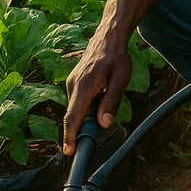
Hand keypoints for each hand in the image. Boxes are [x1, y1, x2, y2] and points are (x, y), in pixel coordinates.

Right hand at [63, 37, 132, 155]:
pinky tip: (101, 95)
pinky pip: (78, 102)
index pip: (73, 116)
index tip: (69, 151)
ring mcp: (71, 84)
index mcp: (84, 86)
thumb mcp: (121, 79)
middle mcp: (73, 85)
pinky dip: (86, 107)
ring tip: (105, 100)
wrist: (107, 38)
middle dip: (82, 129)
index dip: (70, 136)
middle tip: (97, 132)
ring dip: (87, 116)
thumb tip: (104, 124)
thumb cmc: (116, 58)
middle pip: (74, 116)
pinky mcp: (73, 83)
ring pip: (76, 109)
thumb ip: (112, 101)